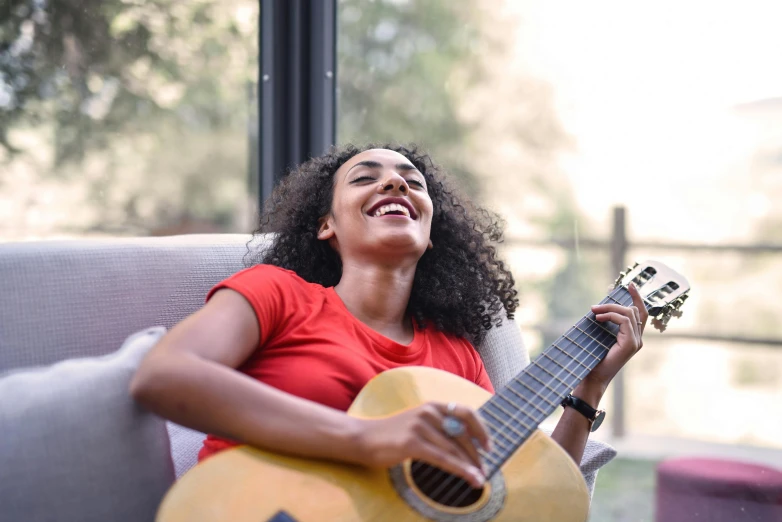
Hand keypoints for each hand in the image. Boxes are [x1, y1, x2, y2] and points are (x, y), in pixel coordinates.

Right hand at [354, 401, 490, 487]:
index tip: (489, 446)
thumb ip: (439, 428)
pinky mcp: (412, 443)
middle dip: (476, 454)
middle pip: (463, 434)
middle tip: (484, 469)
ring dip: (471, 466)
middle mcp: (428, 412)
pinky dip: (460, 470)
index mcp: (432, 406)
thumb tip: (465, 444)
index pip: (466, 412)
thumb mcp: (418, 423)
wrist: (363, 438)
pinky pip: (443, 458)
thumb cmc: (392, 434)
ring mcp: (420, 426)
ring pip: (454, 449)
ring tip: (480, 478)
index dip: (481, 429)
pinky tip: (471, 478)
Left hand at [583, 282, 647, 389]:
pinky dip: (610, 316)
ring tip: (594, 312)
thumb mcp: (601, 336)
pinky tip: (598, 318)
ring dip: (609, 309)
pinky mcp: (631, 343)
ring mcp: (636, 341)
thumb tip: (598, 307)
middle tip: (595, 307)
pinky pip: (624, 321)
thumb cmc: (594, 358)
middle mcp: (638, 339)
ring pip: (629, 313)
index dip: (637, 297)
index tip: (629, 284)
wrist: (593, 377)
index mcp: (633, 337)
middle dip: (614, 303)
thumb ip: (606, 323)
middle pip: (634, 310)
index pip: (640, 313)